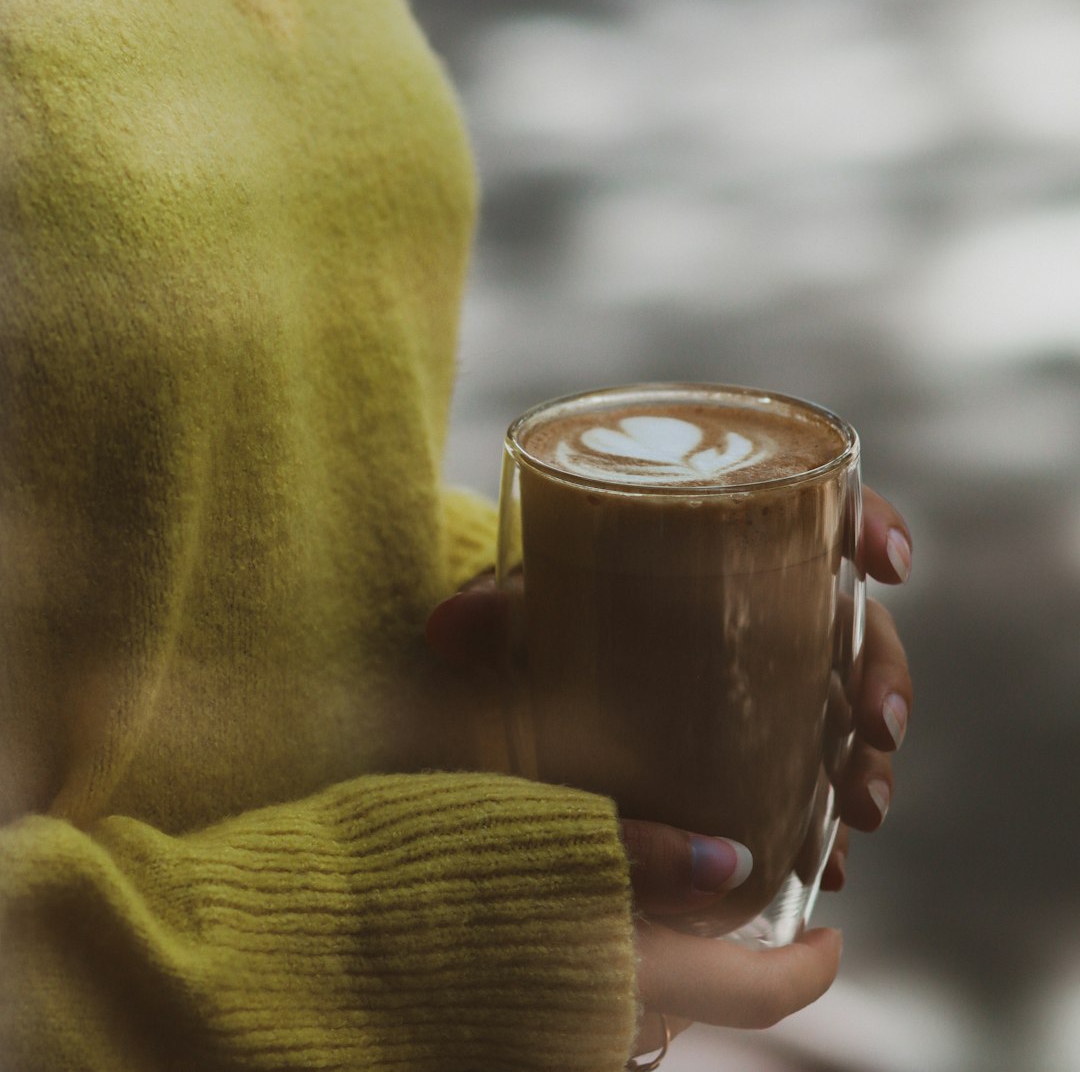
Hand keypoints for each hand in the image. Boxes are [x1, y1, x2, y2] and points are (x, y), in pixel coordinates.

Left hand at [425, 485, 912, 1050]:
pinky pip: (816, 781)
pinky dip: (827, 822)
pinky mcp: (758, 751)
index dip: (871, 524)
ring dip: (871, 756)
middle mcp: (762, 610)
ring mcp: (768, 685)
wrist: (520, 673)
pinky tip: (827, 863)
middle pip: (854, 623)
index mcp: (722, 545)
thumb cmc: (531, 618)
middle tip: (877, 724)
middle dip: (884, 672)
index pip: (818, 514)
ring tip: (861, 808)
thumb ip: (493, 615)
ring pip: (850, 707)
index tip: (888, 560)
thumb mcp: (517, 613)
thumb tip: (449, 628)